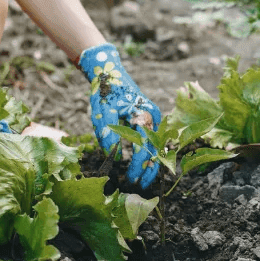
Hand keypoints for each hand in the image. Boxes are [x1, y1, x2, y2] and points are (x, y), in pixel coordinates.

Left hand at [79, 43, 160, 187]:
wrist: (110, 72)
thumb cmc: (105, 92)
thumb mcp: (102, 113)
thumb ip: (108, 135)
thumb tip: (114, 157)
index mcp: (143, 115)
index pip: (144, 148)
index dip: (138, 167)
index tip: (130, 181)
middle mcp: (153, 117)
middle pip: (156, 150)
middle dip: (149, 171)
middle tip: (140, 188)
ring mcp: (154, 117)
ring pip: (158, 146)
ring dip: (152, 164)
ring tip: (143, 181)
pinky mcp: (151, 118)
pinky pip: (154, 140)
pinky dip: (151, 154)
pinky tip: (144, 167)